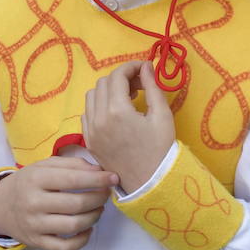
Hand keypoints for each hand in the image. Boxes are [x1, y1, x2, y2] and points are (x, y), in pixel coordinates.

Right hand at [0, 156, 117, 249]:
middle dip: (99, 198)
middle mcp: (33, 202)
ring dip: (94, 216)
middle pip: (76, 203)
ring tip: (98, 209)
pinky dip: (82, 240)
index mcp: (36, 179)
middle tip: (106, 193)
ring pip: (74, 225)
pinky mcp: (36, 242)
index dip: (98, 180)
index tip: (113, 178)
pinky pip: (65, 247)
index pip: (73, 179)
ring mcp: (34, 225)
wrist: (0, 206)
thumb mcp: (44, 166)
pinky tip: (87, 229)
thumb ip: (71, 165)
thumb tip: (99, 172)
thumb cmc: (29, 182)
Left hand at [83, 61, 175, 193]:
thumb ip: (153, 87)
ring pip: (92, 96)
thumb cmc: (160, 149)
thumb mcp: (162, 115)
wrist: (150, 183)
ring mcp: (91, 131)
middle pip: (104, 83)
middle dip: (122, 77)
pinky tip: (115, 113)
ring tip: (127, 98)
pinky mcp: (89, 141)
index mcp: (117, 111)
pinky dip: (99, 106)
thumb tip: (146, 66)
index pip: (118, 75)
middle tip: (140, 85)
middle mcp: (99, 119)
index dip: (132, 67)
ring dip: (108, 90)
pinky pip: (87, 113)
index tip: (145, 69)